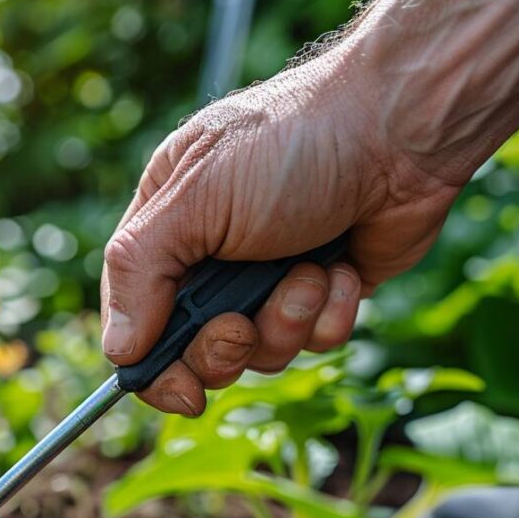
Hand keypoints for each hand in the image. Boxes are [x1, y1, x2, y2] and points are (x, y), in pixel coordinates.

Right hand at [101, 53, 462, 415]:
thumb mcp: (194, 200)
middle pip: (196, 350)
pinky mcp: (324, 291)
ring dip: (287, 320)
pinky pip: (316, 340)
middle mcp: (211, 257)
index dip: (154, 364)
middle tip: (244, 323)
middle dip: (227, 346)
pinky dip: (332, 313)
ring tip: (310, 271)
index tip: (183, 390)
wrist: (399, 127)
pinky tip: (344, 268)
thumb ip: (140, 272)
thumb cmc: (289, 145)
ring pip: (261, 351)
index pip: (135, 318)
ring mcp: (269, 276)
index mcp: (166, 227)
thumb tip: (119, 350)